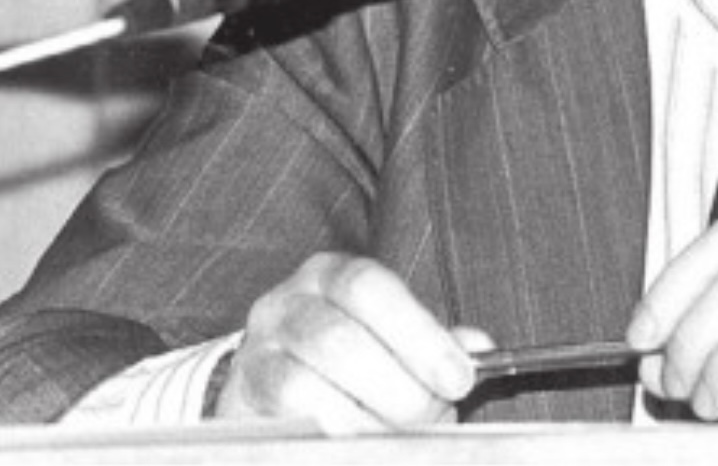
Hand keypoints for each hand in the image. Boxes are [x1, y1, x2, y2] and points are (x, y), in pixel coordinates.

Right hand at [213, 252, 487, 433]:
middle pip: (339, 341)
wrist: (272, 389)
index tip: (458, 379)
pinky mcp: (240, 400)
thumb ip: (434, 341)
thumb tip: (477, 348)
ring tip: (398, 434)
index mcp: (329, 275)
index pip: (369, 287)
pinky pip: (286, 423)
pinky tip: (360, 442)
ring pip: (305, 387)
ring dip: (363, 421)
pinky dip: (333, 434)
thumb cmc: (349, 358)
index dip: (418, 334)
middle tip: (432, 417)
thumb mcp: (394, 338)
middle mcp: (284, 303)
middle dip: (398, 390)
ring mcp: (256, 352)